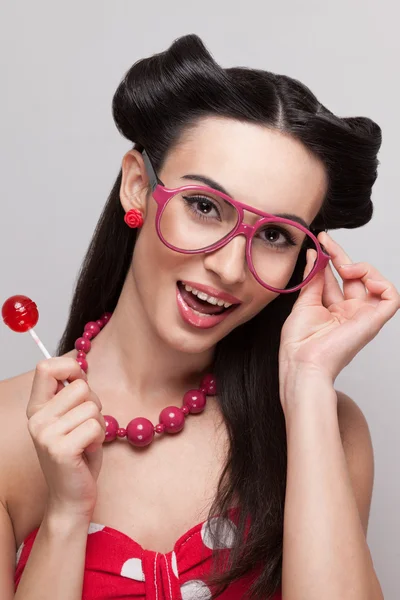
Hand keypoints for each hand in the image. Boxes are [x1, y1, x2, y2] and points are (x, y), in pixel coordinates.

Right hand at [27, 357, 105, 519]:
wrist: (71, 497)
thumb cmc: (78, 454)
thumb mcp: (71, 418)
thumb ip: (71, 394)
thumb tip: (78, 364)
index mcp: (37, 408)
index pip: (46, 367)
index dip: (70, 368)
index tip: (80, 383)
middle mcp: (37, 419)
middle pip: (81, 386)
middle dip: (94, 403)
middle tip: (86, 427)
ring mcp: (46, 434)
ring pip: (92, 406)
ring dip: (99, 423)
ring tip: (87, 440)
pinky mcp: (61, 449)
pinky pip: (95, 425)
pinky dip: (100, 437)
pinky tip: (88, 451)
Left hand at [279, 231, 399, 389]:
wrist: (302, 363)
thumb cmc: (299, 343)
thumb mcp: (303, 302)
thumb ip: (313, 279)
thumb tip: (317, 255)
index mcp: (333, 310)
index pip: (337, 277)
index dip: (331, 257)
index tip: (321, 241)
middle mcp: (349, 312)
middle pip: (355, 276)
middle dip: (341, 255)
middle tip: (326, 240)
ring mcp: (362, 316)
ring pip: (375, 283)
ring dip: (362, 267)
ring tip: (344, 267)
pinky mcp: (373, 322)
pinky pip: (391, 298)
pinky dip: (382, 283)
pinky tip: (364, 277)